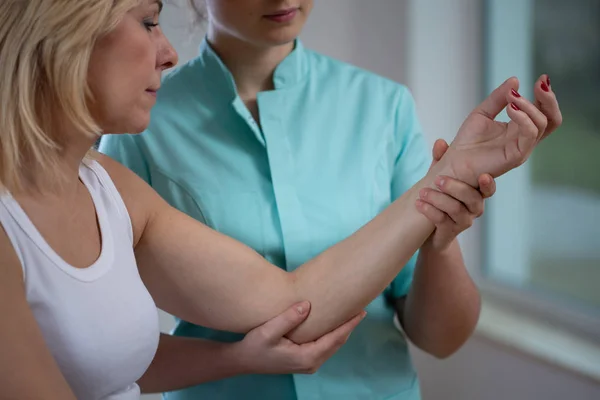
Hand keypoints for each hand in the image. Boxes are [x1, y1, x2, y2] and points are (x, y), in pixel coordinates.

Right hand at [234, 302, 365, 374]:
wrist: (243, 361)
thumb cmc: (254, 346)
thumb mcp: (268, 330)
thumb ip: (288, 318)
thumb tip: (307, 305)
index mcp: (306, 357)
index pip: (334, 338)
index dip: (349, 325)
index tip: (361, 312)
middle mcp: (311, 363)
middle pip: (337, 343)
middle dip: (349, 326)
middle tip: (361, 308)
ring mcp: (309, 363)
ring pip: (332, 345)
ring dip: (342, 330)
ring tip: (351, 313)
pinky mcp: (305, 360)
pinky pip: (325, 346)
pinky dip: (333, 334)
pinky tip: (334, 322)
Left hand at [417, 139, 495, 250]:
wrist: (429, 230)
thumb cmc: (440, 199)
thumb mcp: (440, 177)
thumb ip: (441, 161)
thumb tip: (440, 142)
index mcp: (475, 193)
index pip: (488, 188)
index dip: (488, 184)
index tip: (484, 176)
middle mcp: (474, 208)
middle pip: (472, 198)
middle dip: (455, 187)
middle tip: (438, 180)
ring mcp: (463, 220)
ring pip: (456, 209)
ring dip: (438, 199)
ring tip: (422, 192)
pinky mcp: (450, 231)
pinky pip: (442, 220)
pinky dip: (430, 211)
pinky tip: (419, 204)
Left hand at [435, 75, 561, 185]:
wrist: (454, 163)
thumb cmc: (467, 142)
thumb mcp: (482, 112)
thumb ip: (498, 97)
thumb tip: (515, 80)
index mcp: (519, 129)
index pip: (543, 112)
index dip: (545, 95)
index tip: (541, 78)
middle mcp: (524, 139)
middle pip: (551, 119)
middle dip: (549, 99)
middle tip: (540, 83)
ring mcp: (522, 148)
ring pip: (541, 124)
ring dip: (528, 106)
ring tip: (511, 98)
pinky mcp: (516, 156)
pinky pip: (529, 135)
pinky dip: (524, 118)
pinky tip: (511, 108)